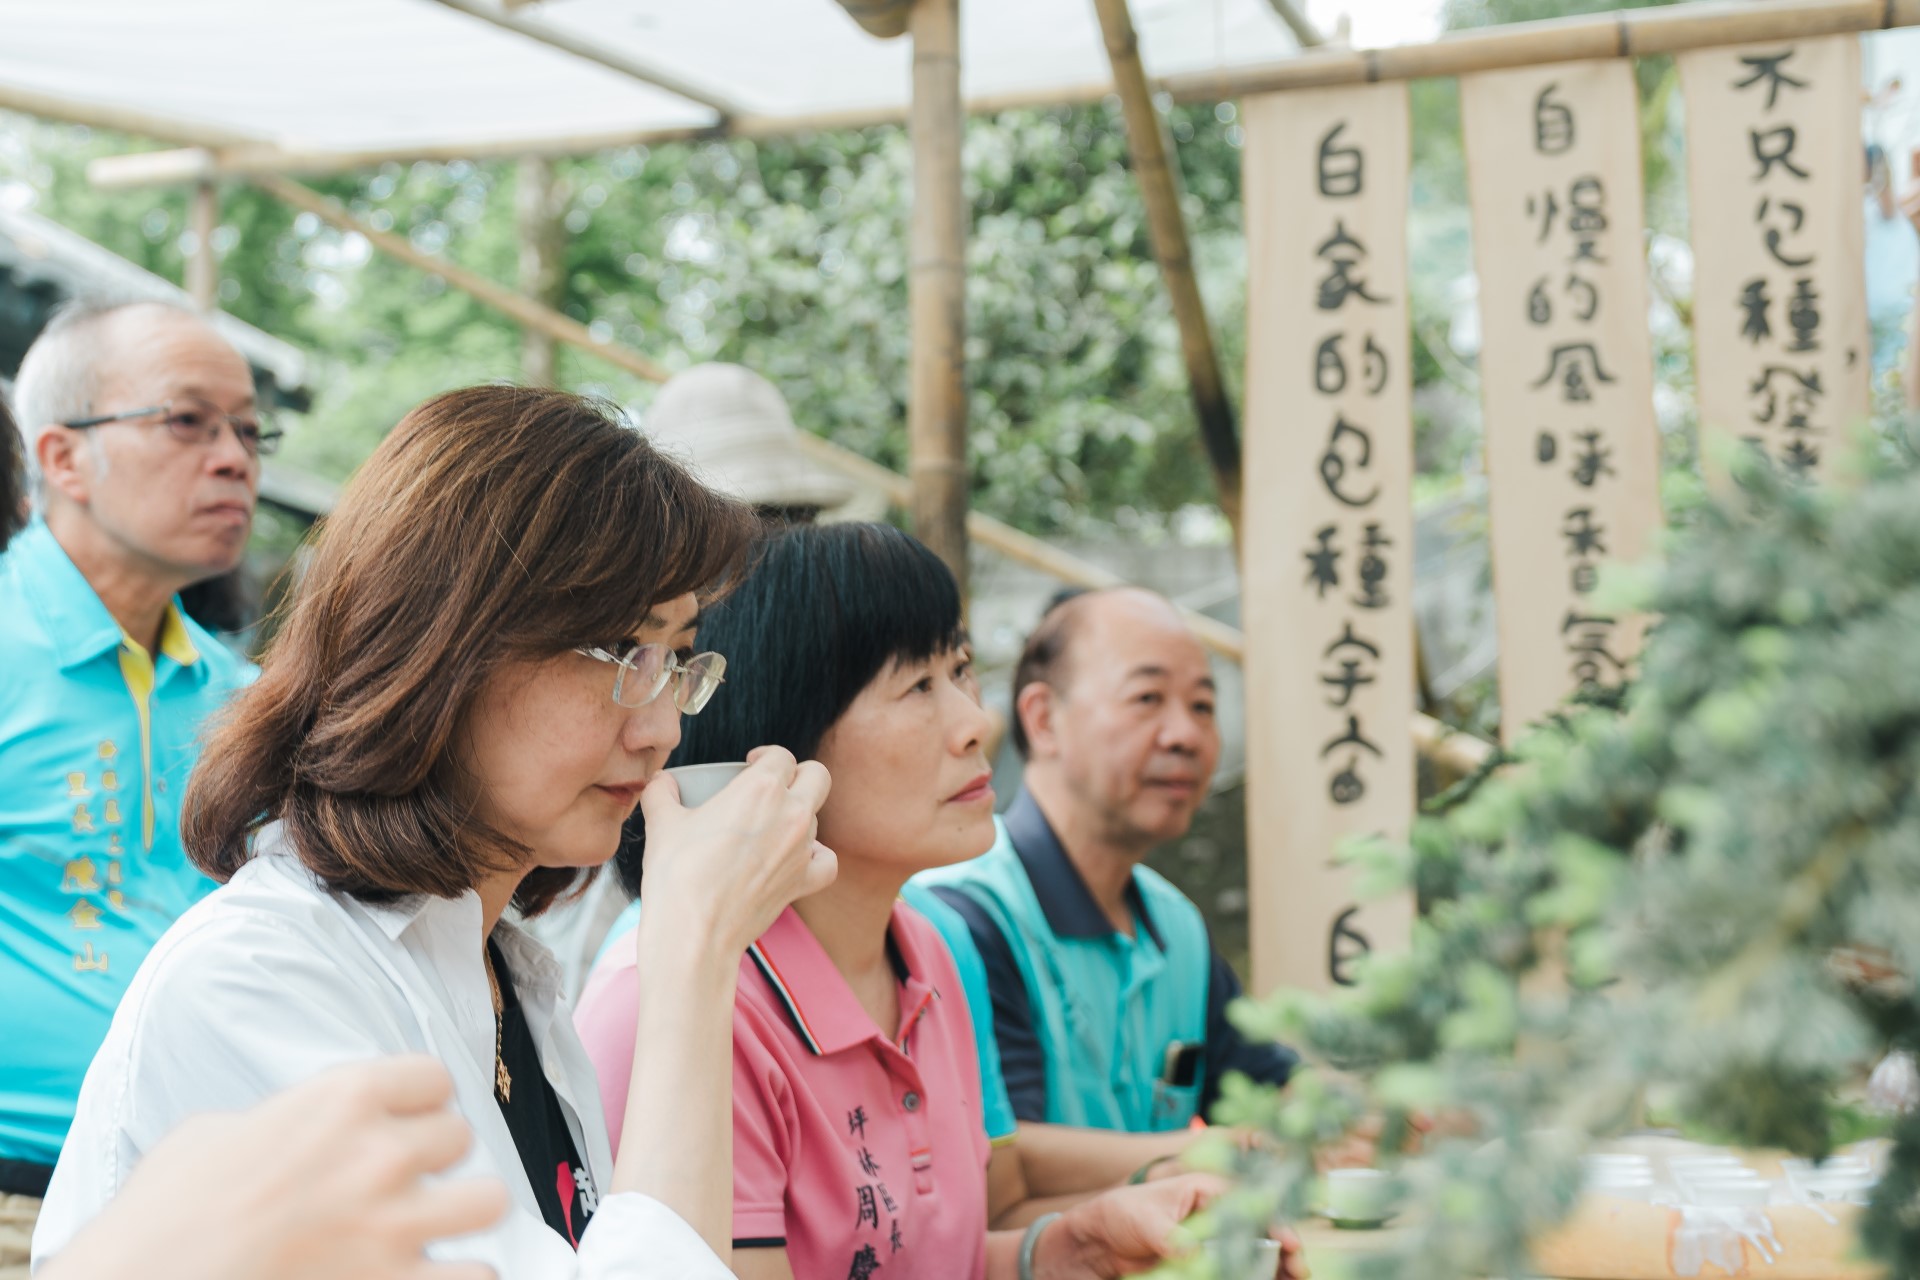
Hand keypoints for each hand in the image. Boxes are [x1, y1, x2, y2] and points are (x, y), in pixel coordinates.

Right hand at [41, 1056, 506, 1279]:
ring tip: (433, 1228)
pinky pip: (478, 1277)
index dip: (417, 1102)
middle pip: (459, 1137)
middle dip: (432, 1161)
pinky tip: (437, 1276)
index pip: (432, 1078)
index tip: (402, 1119)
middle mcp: (381, 1153)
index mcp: (342, 1100)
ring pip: (489, 1201)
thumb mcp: (217, 1132)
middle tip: (400, 1183)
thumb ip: (284, 1121)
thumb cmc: (165, 1214)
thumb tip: (297, 1131)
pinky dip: (465, 1277)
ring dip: (463, 1215)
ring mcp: (393, 1225)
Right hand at [636, 746, 835, 957]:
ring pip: (816, 817)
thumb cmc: (677, 874)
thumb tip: (661, 781)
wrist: (693, 931)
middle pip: (816, 776)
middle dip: (798, 775)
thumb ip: (661, 792)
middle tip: (775, 785)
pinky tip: (799, 855)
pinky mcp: (803, 882)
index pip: (781, 756)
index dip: (767, 756)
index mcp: (761, 788)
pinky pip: (827, 861)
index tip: (752, 764)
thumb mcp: (661, 823)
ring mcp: (801, 849)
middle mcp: (790, 813)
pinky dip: (818, 856)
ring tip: (770, 826)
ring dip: (798, 815)